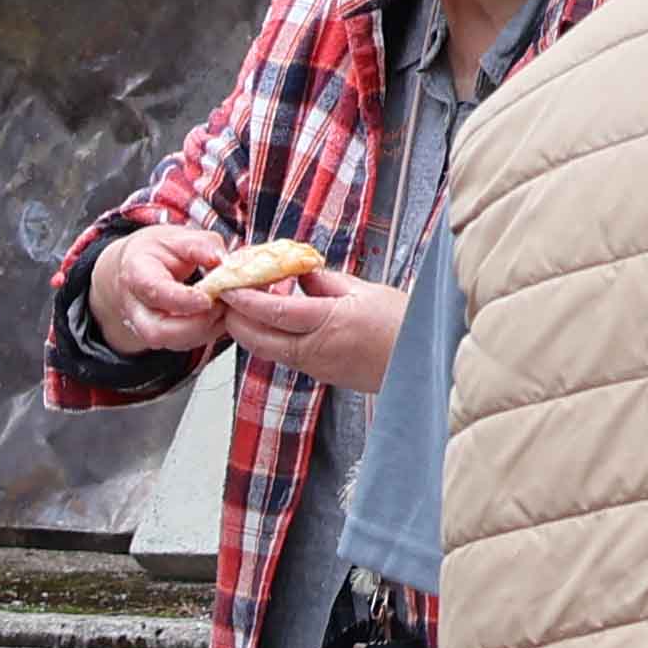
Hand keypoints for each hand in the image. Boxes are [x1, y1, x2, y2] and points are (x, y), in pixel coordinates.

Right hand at [90, 219, 233, 361]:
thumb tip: (222, 260)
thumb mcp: (178, 237)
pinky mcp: (161, 337)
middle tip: (222, 306)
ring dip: (205, 330)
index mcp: (137, 274)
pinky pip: (184, 343)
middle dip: (196, 325)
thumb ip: (201, 245)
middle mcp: (136, 307)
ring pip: (172, 342)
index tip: (208, 299)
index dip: (182, 299)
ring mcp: (145, 326)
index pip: (155, 292)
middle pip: (157, 331)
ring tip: (225, 308)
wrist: (137, 267)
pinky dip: (207, 332)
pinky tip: (219, 315)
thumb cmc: (157, 252)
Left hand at [217, 266, 403, 394]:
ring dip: (249, 330)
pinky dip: (268, 339)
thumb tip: (297, 272)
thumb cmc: (402, 323)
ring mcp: (315, 366)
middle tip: (224, 298)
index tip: (229, 286)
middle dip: (235, 319)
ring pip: (267, 350)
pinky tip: (269, 323)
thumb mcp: (364, 291)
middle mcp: (315, 350)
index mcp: (329, 323)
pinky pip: (284, 356)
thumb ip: (325, 281)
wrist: (423, 363)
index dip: (246, 299)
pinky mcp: (319, 374)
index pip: (274, 312)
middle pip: (259, 339)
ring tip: (242, 307)